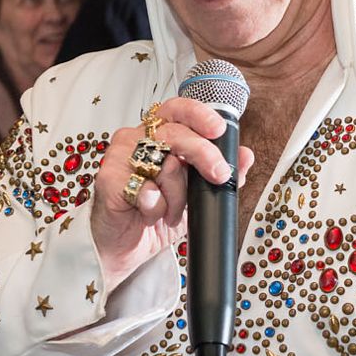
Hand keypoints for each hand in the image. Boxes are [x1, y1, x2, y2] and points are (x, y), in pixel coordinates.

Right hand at [89, 95, 253, 289]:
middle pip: (175, 133)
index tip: (218, 129)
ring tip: (170, 211)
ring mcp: (120, 157)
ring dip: (177, 195)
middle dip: (203, 153)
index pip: (177, 109)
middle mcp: (136, 139)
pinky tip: (149, 214)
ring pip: (164, 165)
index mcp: (156, 134)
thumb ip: (221, 173)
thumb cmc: (154, 214)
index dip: (199, 114)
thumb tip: (246, 155)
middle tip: (218, 174)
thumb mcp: (196, 195)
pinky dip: (156, 207)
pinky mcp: (108, 179)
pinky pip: (146, 190)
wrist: (123, 246)